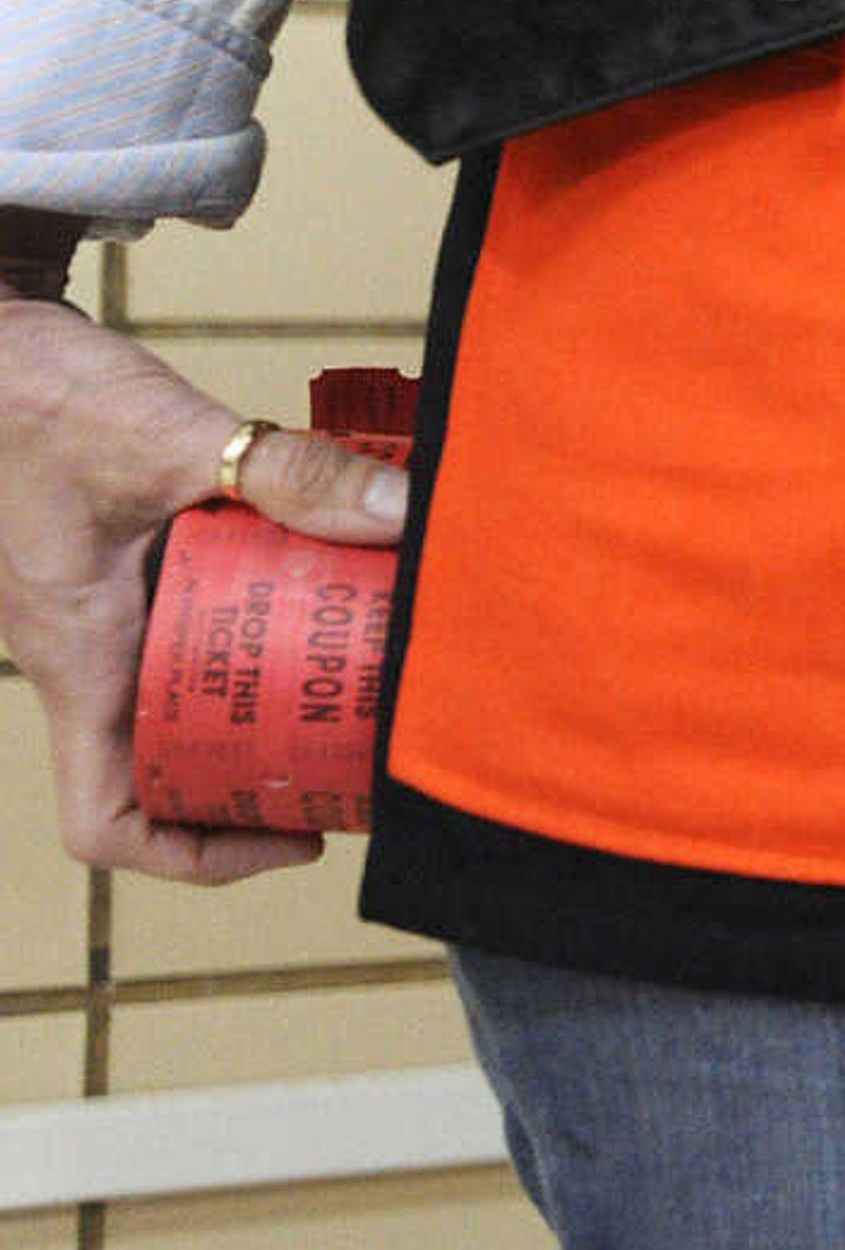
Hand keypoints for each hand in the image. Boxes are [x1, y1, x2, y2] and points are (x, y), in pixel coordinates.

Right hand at [0, 293, 403, 882]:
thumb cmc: (35, 393)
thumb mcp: (170, 433)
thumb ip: (288, 474)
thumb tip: (403, 519)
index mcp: (80, 657)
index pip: (104, 818)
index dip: (195, 856)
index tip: (293, 832)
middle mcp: (92, 653)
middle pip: (167, 774)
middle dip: (262, 781)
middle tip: (364, 758)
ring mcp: (107, 613)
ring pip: (188, 702)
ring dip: (272, 702)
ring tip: (368, 686)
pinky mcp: (131, 567)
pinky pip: (195, 628)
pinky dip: (263, 623)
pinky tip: (335, 582)